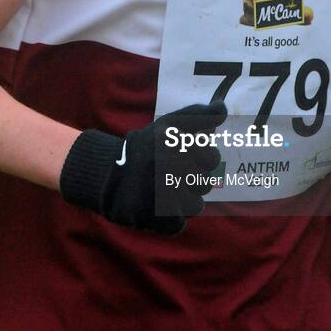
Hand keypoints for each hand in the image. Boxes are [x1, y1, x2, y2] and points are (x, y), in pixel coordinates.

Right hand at [60, 102, 226, 233]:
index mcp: (175, 143)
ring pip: (196, 206)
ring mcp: (163, 196)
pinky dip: (169, 218)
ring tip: (162, 189)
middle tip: (169, 173)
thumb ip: (199, 114)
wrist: (108, 174)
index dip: (201, 157)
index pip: (213, 157)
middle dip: (192, 179)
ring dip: (183, 200)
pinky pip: (179, 224)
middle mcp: (169, 168)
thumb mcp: (171, 123)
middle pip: (206, 183)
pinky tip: (155, 204)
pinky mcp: (157, 219)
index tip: (184, 155)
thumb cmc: (148, 147)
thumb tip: (223, 106)